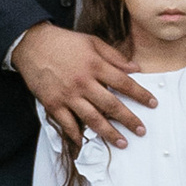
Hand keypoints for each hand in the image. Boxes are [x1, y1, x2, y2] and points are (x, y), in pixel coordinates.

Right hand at [15, 26, 156, 149]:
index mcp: (95, 65)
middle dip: (129, 119)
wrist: (32, 44)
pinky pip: (68, 124)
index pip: (124, 83)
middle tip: (141, 130)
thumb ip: (114, 56)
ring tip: (122, 142)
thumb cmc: (63, 42)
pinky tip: (86, 144)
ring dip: (109, 133)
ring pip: (92, 119)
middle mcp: (83, 82)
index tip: (152, 103)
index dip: (140, 94)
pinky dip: (77, 136)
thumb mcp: (92, 42)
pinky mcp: (53, 104)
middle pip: (111, 105)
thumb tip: (135, 67)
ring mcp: (68, 95)